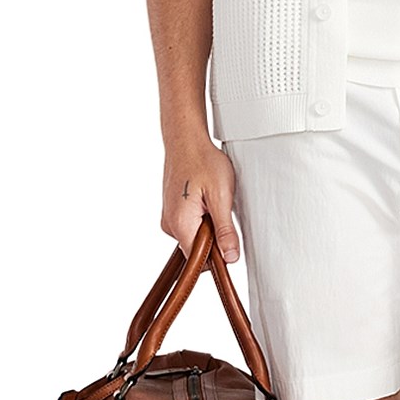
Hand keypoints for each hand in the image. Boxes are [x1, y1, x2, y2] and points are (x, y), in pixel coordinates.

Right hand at [161, 137, 240, 263]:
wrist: (186, 140)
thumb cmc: (202, 161)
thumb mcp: (221, 197)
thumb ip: (225, 230)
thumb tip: (230, 257)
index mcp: (180, 224)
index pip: (198, 259)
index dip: (217, 255)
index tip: (228, 239)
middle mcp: (169, 224)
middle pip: (196, 249)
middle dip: (213, 237)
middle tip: (221, 210)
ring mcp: (169, 218)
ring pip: (194, 236)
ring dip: (208, 225)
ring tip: (212, 200)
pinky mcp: (172, 211)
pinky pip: (190, 225)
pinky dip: (201, 217)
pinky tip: (205, 199)